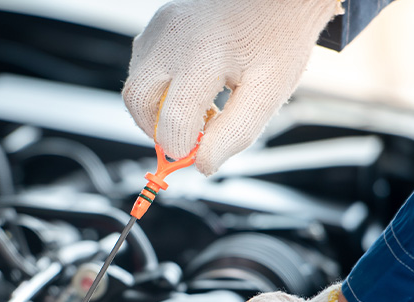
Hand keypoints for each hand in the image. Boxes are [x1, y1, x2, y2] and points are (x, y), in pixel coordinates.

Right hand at [122, 0, 341, 174]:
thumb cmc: (277, 41)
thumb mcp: (267, 94)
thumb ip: (235, 134)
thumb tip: (202, 164)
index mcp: (204, 55)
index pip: (173, 119)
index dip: (181, 147)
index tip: (197, 154)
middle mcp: (173, 37)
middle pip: (138, 101)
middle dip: (157, 130)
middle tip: (187, 139)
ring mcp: (161, 27)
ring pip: (135, 85)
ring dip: (157, 110)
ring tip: (198, 110)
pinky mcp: (157, 24)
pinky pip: (142, 67)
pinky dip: (159, 88)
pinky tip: (191, 89)